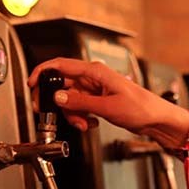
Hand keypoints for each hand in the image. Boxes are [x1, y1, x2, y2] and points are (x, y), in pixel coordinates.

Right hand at [28, 58, 188, 144]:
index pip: (61, 65)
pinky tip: (91, 122)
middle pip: (63, 86)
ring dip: (72, 114)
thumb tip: (59, 98)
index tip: (32, 85)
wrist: (157, 119)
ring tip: (83, 123)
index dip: (42, 73)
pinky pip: (80, 106)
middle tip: (55, 114)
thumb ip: (80, 103)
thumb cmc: (142, 108)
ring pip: (71, 99)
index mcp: (95, 72)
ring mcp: (95, 89)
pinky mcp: (98, 100)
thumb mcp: (107, 107)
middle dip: (58, 103)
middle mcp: (94, 78)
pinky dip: (81, 116)